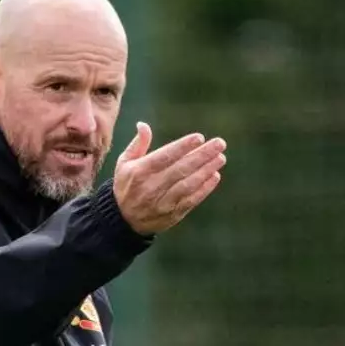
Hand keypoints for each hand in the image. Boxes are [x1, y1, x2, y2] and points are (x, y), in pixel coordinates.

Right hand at [112, 122, 226, 234]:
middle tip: (219, 144)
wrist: (124, 221)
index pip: (165, 156)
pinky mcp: (173, 214)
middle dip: (202, 155)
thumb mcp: (124, 163)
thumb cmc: (126, 186)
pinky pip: (192, 200)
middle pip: (181, 169)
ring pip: (189, 185)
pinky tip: (215, 176)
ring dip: (206, 171)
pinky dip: (205, 189)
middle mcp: (152, 187)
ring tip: (220, 158)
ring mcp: (163, 202)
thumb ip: (137, 144)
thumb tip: (143, 125)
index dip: (183, 146)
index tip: (199, 137)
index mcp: (140, 172)